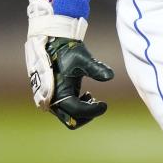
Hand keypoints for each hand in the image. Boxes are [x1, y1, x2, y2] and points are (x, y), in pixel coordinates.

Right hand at [24, 0, 114, 129]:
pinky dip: (77, 106)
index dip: (93, 111)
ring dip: (82, 111)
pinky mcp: (54, 96)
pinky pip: (66, 109)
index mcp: (58, 94)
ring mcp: (52, 100)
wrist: (51, 42)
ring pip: (68, 116)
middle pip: (72, 120)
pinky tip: (86, 94)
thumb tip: (111, 76)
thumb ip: (95, 68)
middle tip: (98, 102)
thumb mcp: (82, 59)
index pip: (78, 112)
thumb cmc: (66, 50)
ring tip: (91, 96)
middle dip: (87, 114)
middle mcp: (52, 101)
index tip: (105, 105)